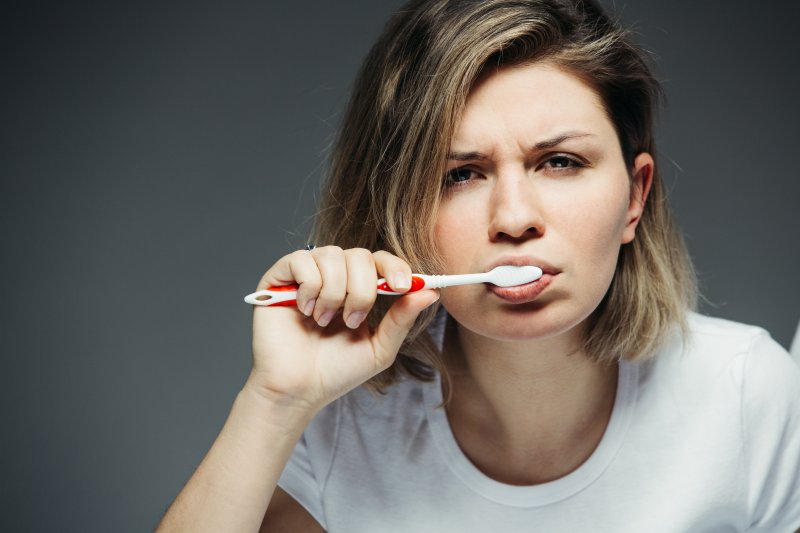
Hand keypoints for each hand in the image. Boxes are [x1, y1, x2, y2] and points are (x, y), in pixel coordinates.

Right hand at [246, 247, 438, 413]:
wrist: (298, 390)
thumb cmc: (336, 371)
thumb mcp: (380, 347)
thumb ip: (402, 319)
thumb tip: (430, 292)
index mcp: (358, 288)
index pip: (381, 260)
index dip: (395, 267)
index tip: (402, 286)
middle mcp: (334, 275)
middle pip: (360, 255)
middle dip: (362, 290)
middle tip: (351, 321)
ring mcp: (306, 274)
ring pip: (332, 255)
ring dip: (334, 292)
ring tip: (324, 321)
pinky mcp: (279, 277)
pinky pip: (302, 260)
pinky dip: (310, 287)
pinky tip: (305, 310)